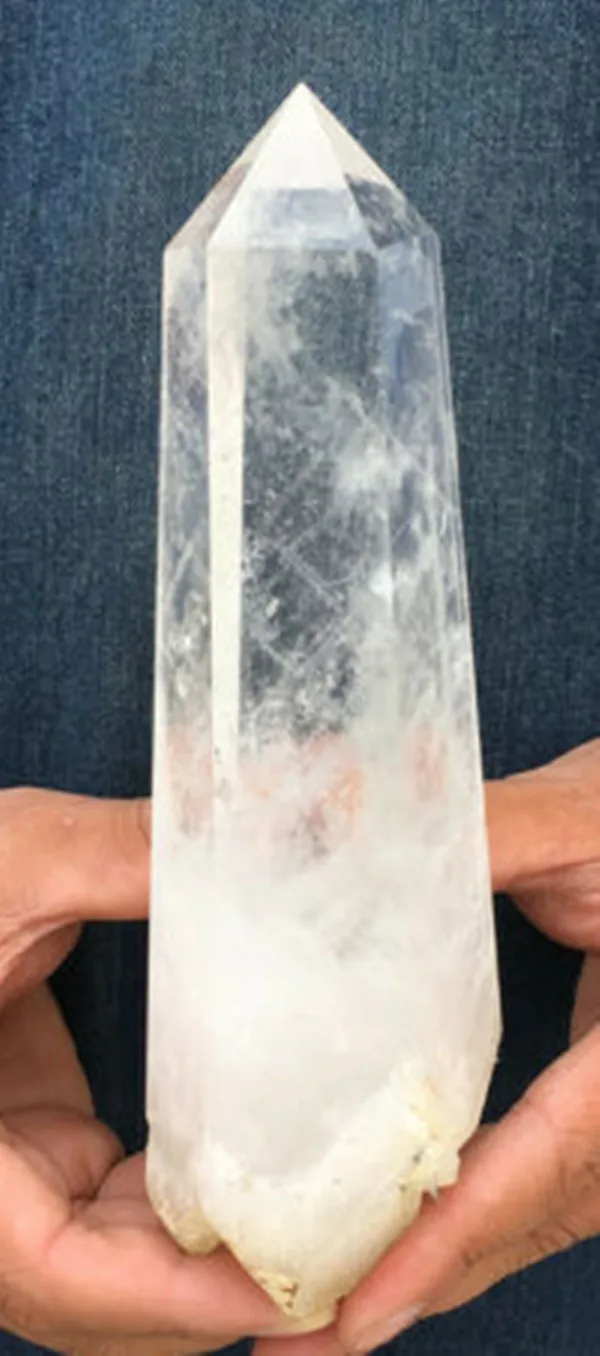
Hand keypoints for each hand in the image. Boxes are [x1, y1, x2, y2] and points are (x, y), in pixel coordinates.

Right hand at [0, 787, 283, 1352]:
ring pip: (102, 1257)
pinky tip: (259, 1161)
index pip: (48, 1269)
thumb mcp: (18, 859)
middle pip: (90, 1290)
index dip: (162, 1296)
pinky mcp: (27, 1135)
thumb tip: (266, 817)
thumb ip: (131, 853)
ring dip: (200, 1257)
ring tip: (314, 1222)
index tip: (274, 1285)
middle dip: (205, 1296)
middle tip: (332, 1261)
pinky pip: (105, 1201)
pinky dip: (181, 1202)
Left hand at [253, 739, 599, 1355]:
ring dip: (442, 1265)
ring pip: (545, 1216)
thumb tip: (335, 808)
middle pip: (542, 1215)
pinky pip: (546, 1185)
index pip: (552, 1154)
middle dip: (426, 1279)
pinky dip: (472, 1220)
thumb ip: (480, 826)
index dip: (454, 1232)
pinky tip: (397, 1233)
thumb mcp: (579, 818)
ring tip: (325, 1315)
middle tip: (303, 1336)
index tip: (357, 1306)